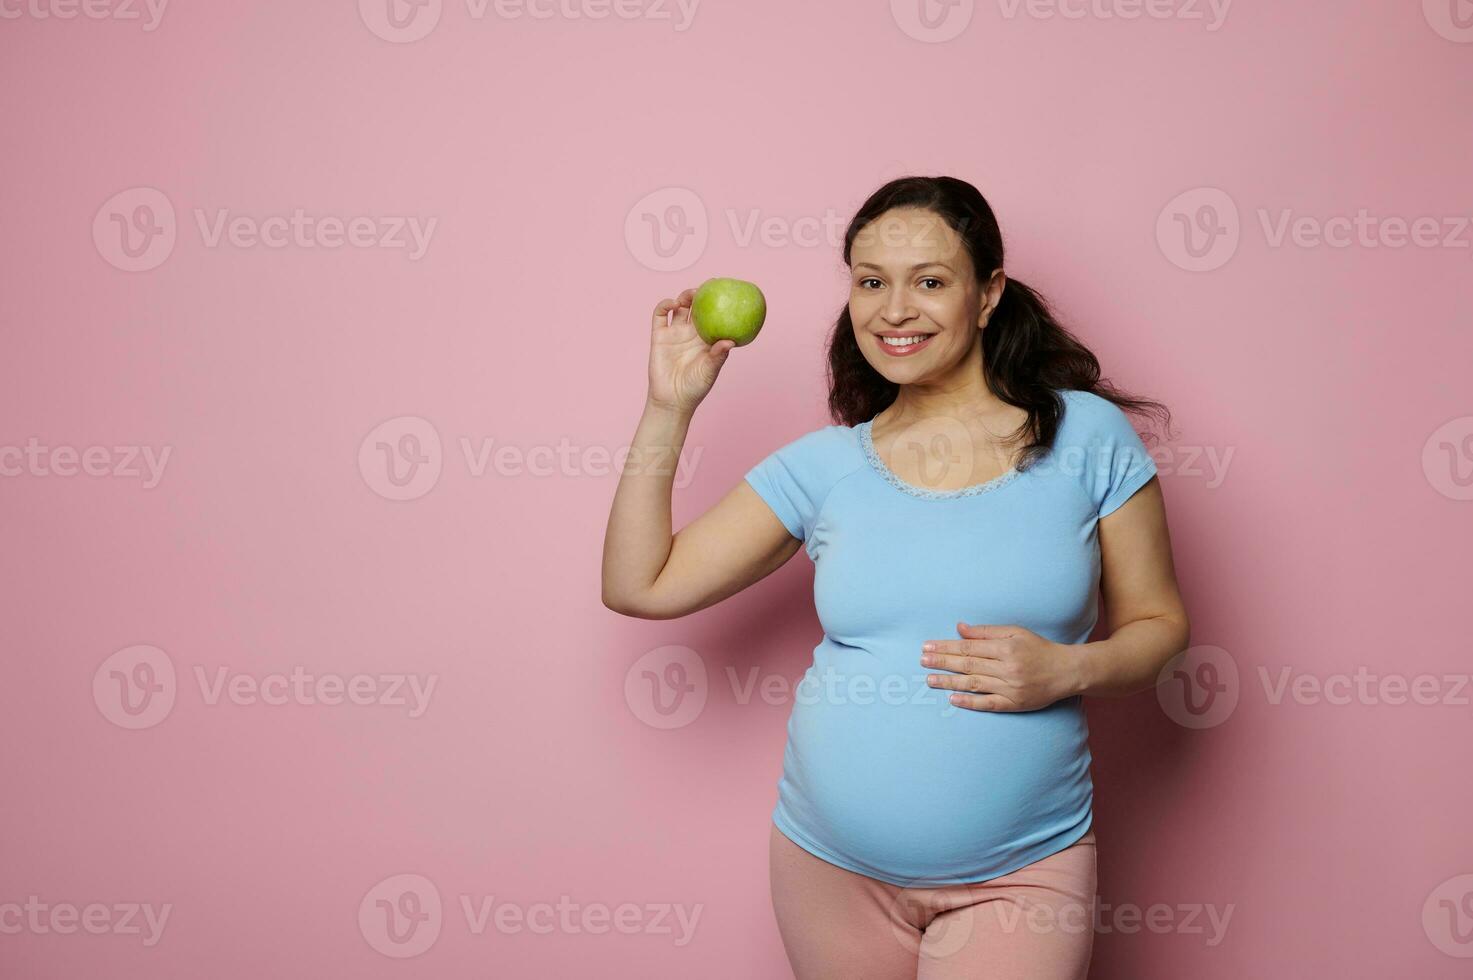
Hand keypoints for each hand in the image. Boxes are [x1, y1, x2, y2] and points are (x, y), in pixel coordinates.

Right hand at [646, 288, 735, 414]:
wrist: (671, 400)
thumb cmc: (695, 388)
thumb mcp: (710, 372)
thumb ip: (718, 356)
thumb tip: (730, 341)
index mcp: (706, 339)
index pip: (713, 315)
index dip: (718, 302)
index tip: (724, 290)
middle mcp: (691, 333)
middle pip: (696, 307)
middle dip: (700, 294)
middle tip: (706, 288)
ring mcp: (674, 333)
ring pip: (678, 307)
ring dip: (684, 297)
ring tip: (689, 296)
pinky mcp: (659, 336)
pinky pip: (660, 315)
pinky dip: (664, 305)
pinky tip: (671, 303)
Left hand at [920, 623, 1081, 711]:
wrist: (1066, 672)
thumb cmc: (1039, 648)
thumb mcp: (1015, 632)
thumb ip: (987, 631)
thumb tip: (960, 628)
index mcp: (1006, 648)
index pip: (969, 647)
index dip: (946, 646)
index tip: (928, 646)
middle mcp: (1007, 668)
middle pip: (968, 664)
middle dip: (942, 662)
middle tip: (922, 660)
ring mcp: (1010, 688)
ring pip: (974, 684)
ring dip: (949, 682)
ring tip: (930, 680)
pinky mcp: (1015, 704)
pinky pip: (988, 704)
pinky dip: (969, 702)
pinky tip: (952, 699)